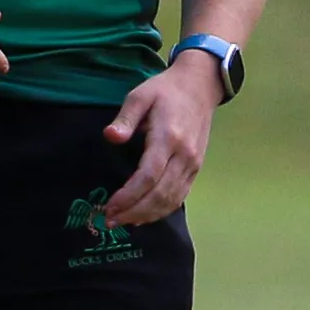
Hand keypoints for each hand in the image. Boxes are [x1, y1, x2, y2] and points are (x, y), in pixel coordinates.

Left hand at [101, 59, 221, 225]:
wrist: (199, 87)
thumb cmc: (164, 91)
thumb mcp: (139, 96)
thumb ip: (125, 118)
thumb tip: (110, 137)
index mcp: (168, 138)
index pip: (148, 176)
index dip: (129, 195)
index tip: (109, 206)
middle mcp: (184, 155)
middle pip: (160, 193)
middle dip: (134, 211)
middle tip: (109, 221)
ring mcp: (193, 163)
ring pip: (171, 199)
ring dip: (147, 215)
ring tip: (123, 222)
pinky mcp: (196, 168)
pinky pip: (180, 196)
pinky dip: (162, 210)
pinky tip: (144, 216)